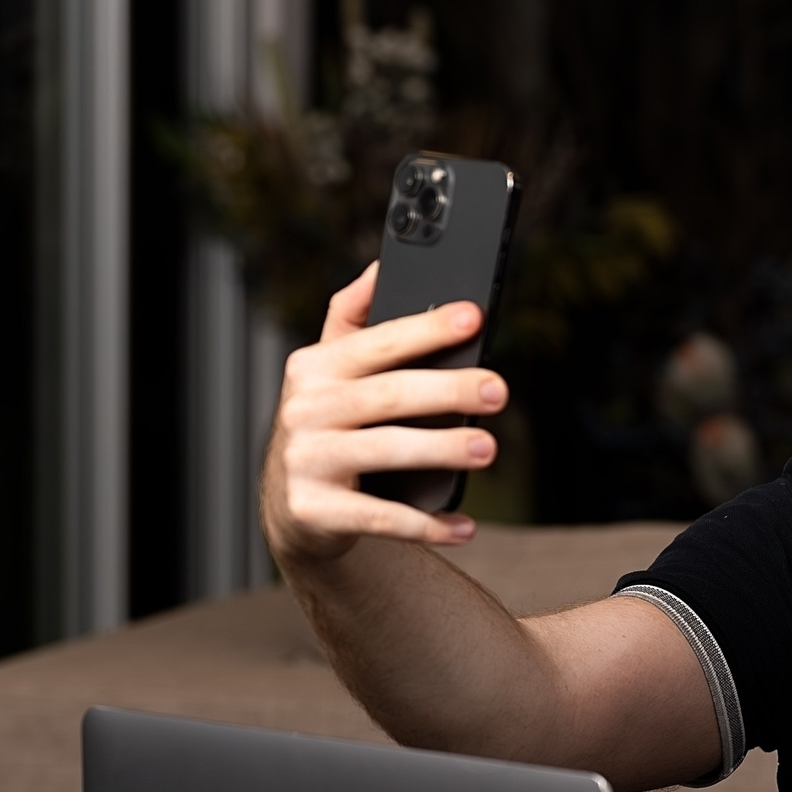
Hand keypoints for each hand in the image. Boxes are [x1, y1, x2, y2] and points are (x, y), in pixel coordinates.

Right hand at [261, 263, 508, 565]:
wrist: (293, 509)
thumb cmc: (327, 427)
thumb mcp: (328, 371)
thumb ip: (353, 319)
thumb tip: (381, 266)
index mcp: (314, 368)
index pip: (378, 343)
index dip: (426, 329)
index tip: (473, 317)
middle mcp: (304, 410)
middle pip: (388, 395)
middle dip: (447, 390)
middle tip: (498, 390)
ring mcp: (306, 462)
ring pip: (386, 451)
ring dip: (441, 450)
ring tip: (487, 448)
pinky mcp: (315, 511)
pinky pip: (380, 517)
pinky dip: (425, 523)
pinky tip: (463, 525)